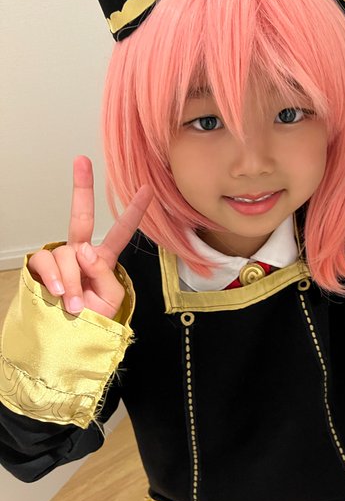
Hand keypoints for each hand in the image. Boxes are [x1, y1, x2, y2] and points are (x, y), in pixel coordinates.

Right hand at [28, 156, 152, 318]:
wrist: (69, 340)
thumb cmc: (92, 321)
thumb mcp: (110, 300)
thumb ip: (104, 274)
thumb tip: (84, 250)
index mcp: (103, 260)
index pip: (120, 232)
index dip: (134, 211)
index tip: (147, 188)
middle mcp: (81, 255)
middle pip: (81, 216)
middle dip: (82, 187)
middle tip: (81, 160)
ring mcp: (60, 259)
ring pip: (66, 253)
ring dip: (71, 280)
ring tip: (73, 303)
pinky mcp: (40, 268)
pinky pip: (45, 259)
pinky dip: (53, 275)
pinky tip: (57, 291)